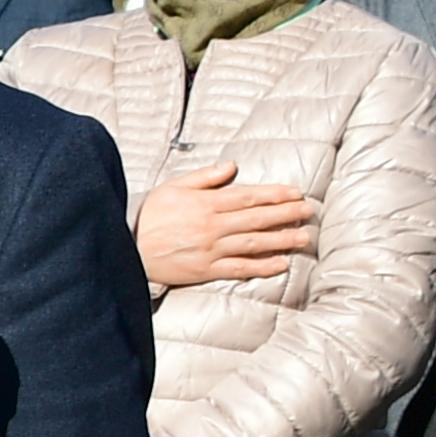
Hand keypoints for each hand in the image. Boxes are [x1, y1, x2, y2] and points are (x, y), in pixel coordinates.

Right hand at [135, 162, 317, 288]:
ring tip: (303, 237)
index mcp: (207, 203)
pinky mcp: (206, 270)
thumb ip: (205, 177)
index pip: (249, 197)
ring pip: (254, 243)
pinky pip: (240, 268)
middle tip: (309, 212)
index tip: (296, 193)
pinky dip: (262, 267)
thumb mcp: (174, 186)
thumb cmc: (149, 214)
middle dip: (286, 214)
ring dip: (282, 240)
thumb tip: (231, 166)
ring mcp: (211, 250)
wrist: (126, 245)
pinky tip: (280, 264)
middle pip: (257, 219)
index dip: (275, 195)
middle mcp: (213, 226)